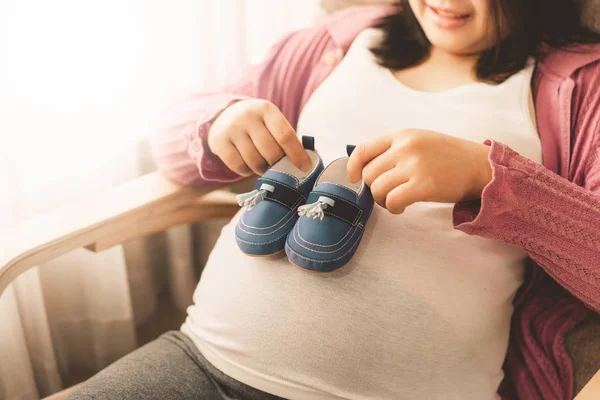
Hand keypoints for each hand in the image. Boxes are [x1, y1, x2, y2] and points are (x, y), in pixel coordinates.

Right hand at [208, 99, 311, 176]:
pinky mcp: (219, 142)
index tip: (305, 168)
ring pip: (255, 161)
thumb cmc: (259, 125)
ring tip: (265, 166)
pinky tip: (250, 166)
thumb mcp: (273, 123)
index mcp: (266, 109)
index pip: (285, 135)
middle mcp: (247, 116)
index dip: (297, 154)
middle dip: (278, 164)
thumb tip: (314, 156)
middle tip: (280, 167)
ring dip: (263, 170)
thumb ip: (291, 139)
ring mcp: (232, 129)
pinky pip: (238, 167)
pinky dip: (247, 171)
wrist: (224, 116)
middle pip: (271, 152)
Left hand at [347, 129, 492, 213]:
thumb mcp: (421, 141)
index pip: (364, 149)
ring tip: (396, 201)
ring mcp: (414, 165)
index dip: (353, 167)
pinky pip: (392, 201)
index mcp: (403, 135)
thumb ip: (395, 150)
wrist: (480, 167)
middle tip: (388, 195)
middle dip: (374, 189)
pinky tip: (403, 207)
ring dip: (383, 200)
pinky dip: (393, 208)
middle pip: (369, 174)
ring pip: (378, 189)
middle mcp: (406, 147)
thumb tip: (366, 169)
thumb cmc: (450, 158)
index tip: (354, 178)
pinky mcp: (423, 185)